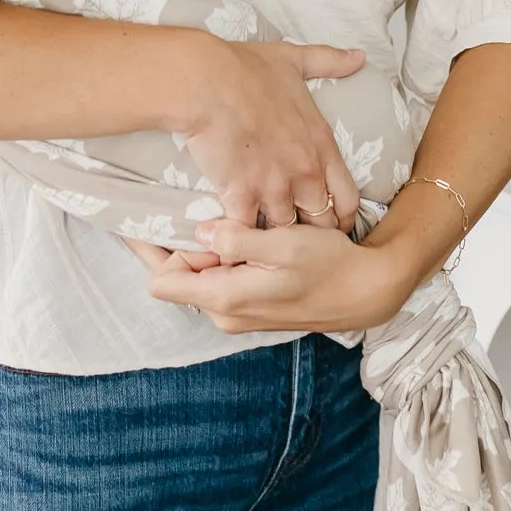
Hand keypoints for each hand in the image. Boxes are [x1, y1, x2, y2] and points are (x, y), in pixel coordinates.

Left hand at [140, 218, 418, 333]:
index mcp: (226, 298)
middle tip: (164, 198)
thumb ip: (239, 238)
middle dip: (169, 241)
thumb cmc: (329, 266)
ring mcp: (237, 311)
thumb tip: (202, 227)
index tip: (144, 213)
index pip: (161, 279)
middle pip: (174, 276)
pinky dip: (215, 255)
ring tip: (197, 206)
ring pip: (196, 275)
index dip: (150, 247)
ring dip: (195, 246)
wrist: (366, 292)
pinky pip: (217, 278)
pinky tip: (227, 226)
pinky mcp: (250, 304)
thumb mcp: (285, 243)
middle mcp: (224, 312)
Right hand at [174, 39, 365, 233]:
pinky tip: (234, 242)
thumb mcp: (295, 60)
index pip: (348, 198)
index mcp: (321, 145)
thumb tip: (359, 56)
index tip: (331, 222)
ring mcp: (274, 189)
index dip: (342, 216)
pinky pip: (248, 235)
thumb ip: (330, 61)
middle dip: (312, 234)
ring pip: (286, 234)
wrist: (206, 82)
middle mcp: (304, 173)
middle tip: (298, 239)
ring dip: (275, 239)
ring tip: (266, 244)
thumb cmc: (247, 68)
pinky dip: (241, 240)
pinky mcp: (241, 198)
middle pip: (322, 224)